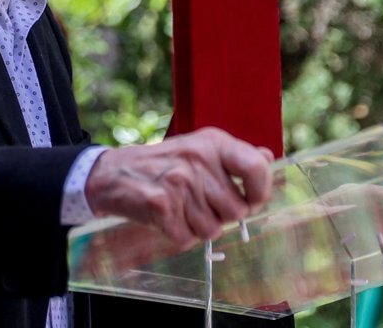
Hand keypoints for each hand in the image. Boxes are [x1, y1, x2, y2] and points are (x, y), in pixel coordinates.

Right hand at [84, 127, 273, 247]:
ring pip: (213, 229)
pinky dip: (180, 235)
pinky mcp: (161, 207)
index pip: (256, 168)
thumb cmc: (165, 163)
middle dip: (223, 216)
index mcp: (213, 143)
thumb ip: (237, 155)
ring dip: (200, 227)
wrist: (114, 173)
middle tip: (204, 205)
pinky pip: (188, 239)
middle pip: (236, 211)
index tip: (253, 200)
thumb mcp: (202, 148)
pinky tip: (169, 218)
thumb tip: (267, 158)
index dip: (261, 191)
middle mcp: (198, 161)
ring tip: (183, 209)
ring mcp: (179, 184)